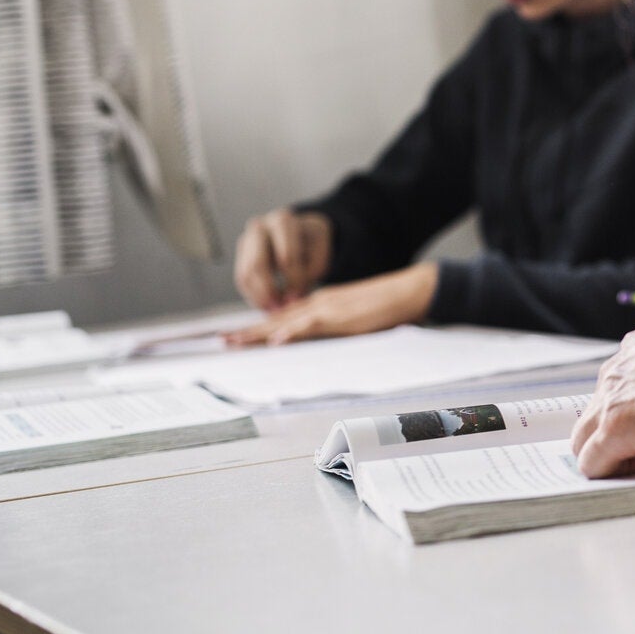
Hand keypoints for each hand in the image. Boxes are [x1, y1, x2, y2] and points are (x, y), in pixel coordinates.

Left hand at [225, 262, 437, 346]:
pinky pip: (310, 325)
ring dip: (258, 333)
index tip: (241, 336)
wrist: (411, 289)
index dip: (261, 327)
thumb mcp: (357, 320)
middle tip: (223, 341)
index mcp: (323, 303)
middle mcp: (319, 302)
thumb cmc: (390, 306)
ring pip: (285, 321)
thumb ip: (337, 328)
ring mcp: (328, 307)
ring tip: (234, 342)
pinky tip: (275, 342)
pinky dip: (290, 334)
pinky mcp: (340, 315)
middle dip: (249, 331)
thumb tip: (324, 344)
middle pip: (277, 319)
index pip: (285, 317)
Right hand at [233, 209, 331, 308]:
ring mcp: (247, 240)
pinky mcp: (241, 255)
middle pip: (257, 264)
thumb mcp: (320, 255)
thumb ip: (308, 275)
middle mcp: (260, 227)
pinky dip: (252, 296)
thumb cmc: (312, 244)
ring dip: (259, 297)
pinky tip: (265, 306)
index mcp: (283, 221)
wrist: (302, 233)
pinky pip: (242, 279)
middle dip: (269, 290)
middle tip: (280, 308)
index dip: (292, 280)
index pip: (285, 254)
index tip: (298, 298)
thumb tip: (291, 299)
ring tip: (273, 311)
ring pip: (246, 273)